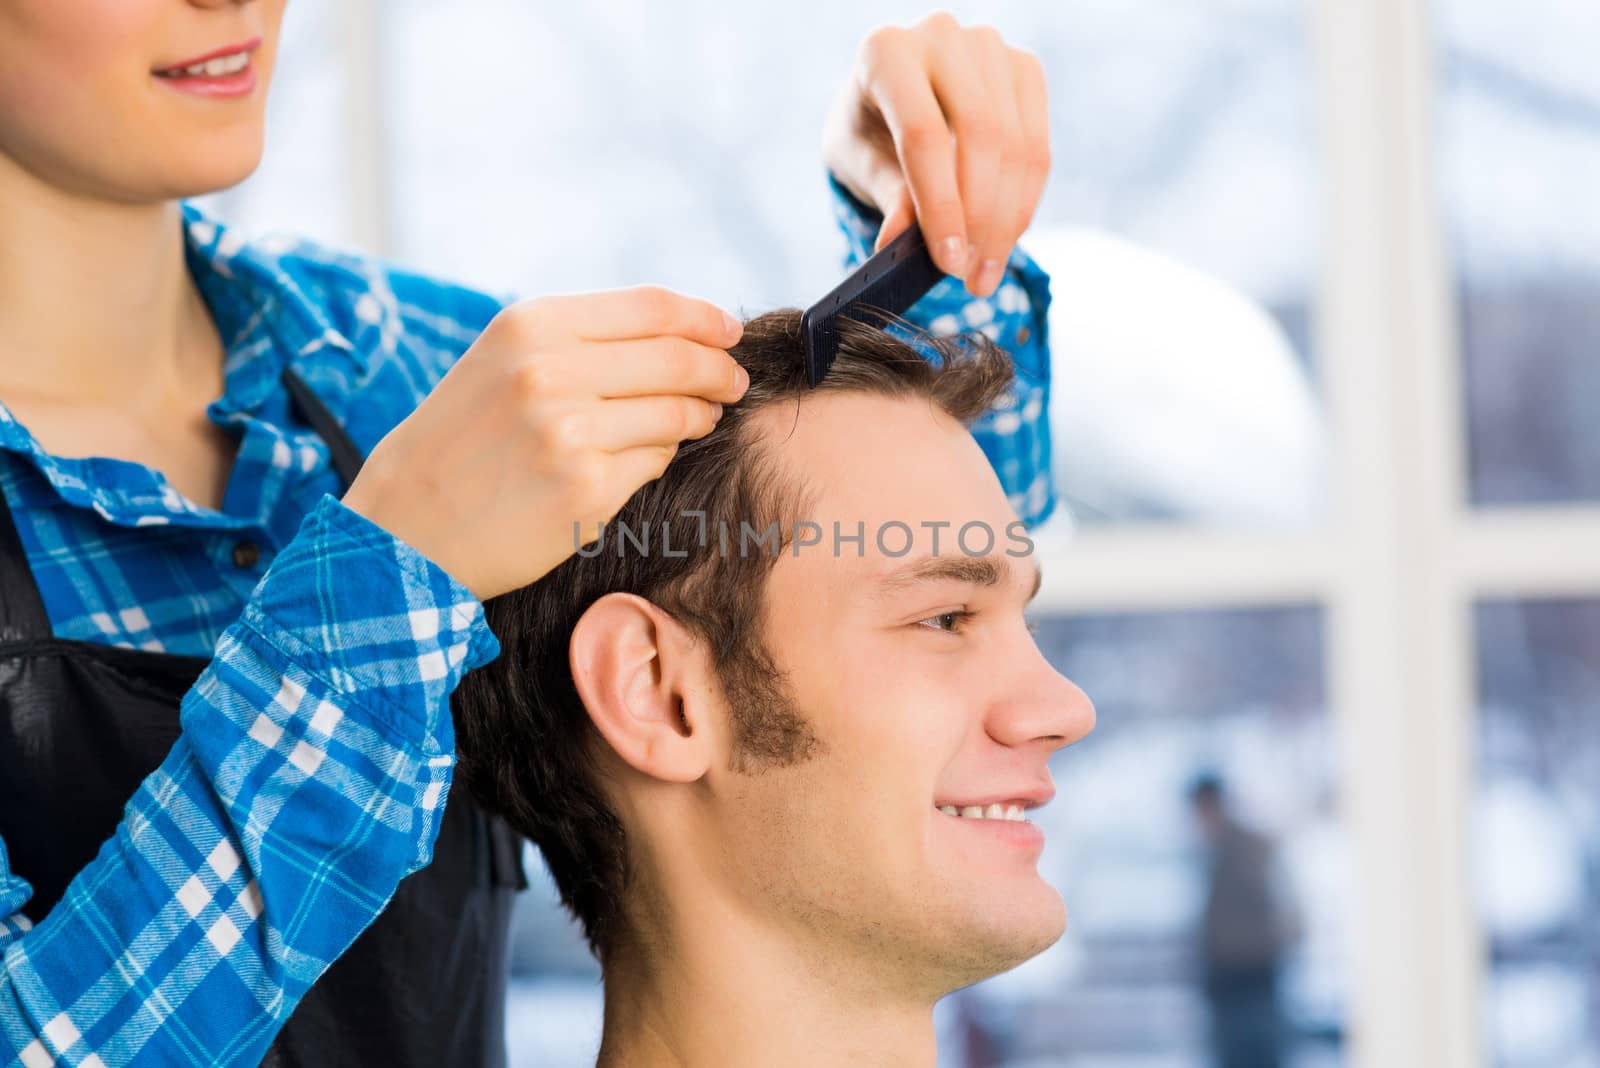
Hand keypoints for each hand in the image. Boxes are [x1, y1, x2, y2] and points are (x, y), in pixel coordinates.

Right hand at [342, 287, 747, 600]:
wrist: (407, 525)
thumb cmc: (462, 439)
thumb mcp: (503, 359)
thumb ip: (581, 339)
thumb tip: (684, 334)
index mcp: (532, 325)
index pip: (653, 307)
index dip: (706, 319)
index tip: (730, 334)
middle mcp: (551, 372)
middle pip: (678, 360)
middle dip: (719, 372)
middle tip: (734, 383)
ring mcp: (571, 433)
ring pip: (675, 415)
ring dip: (696, 417)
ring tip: (696, 420)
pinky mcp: (587, 491)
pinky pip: (655, 464)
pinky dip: (659, 459)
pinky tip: (640, 461)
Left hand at [821, 13, 1050, 297]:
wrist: (888, 98)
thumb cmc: (868, 132)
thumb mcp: (860, 163)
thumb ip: (887, 196)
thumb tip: (898, 248)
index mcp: (886, 53)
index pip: (924, 136)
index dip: (941, 207)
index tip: (950, 264)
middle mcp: (941, 36)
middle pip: (982, 138)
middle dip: (982, 220)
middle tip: (972, 279)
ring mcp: (990, 47)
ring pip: (1017, 146)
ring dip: (1008, 221)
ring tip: (986, 271)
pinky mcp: (1024, 68)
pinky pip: (1037, 148)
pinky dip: (1024, 202)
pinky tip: (1005, 238)